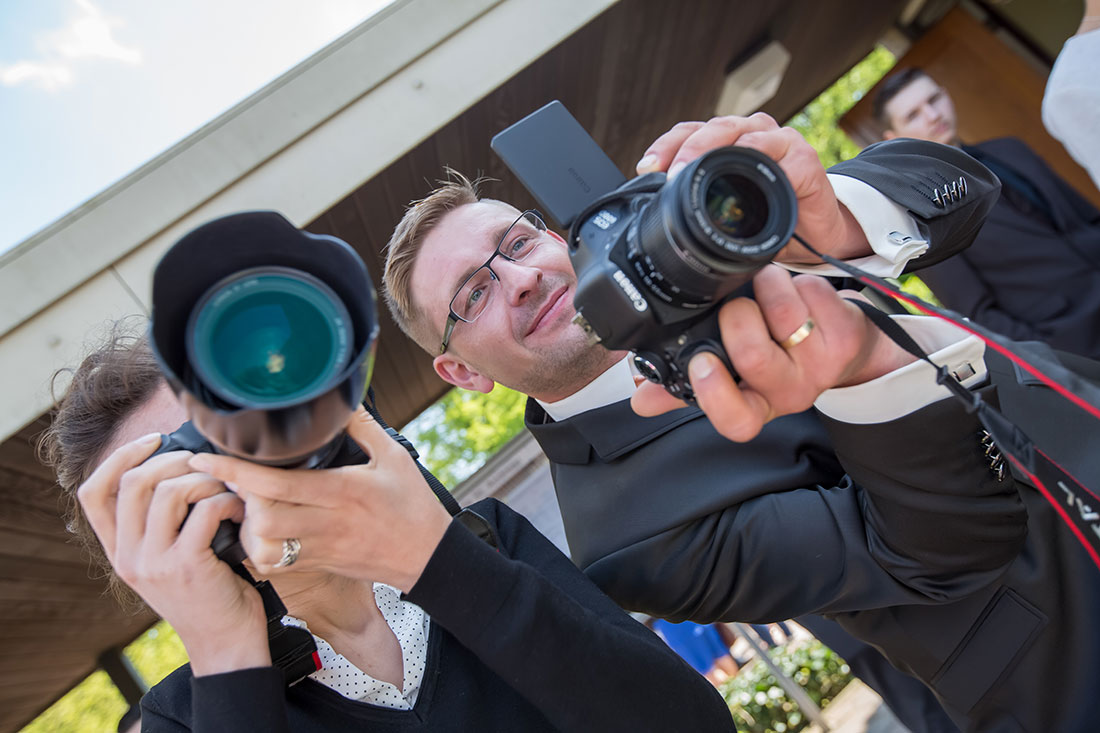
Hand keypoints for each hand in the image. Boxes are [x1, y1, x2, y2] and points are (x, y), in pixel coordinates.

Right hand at [76, 437, 268, 674]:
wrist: (225, 643)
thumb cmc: (208, 592)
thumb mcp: (168, 559)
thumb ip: (161, 523)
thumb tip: (180, 464)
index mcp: (119, 552)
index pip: (93, 493)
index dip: (120, 458)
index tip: (153, 440)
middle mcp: (129, 557)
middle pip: (133, 483)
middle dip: (173, 461)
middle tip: (202, 464)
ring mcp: (156, 563)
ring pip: (169, 492)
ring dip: (205, 480)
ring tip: (225, 490)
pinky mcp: (188, 566)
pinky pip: (204, 511)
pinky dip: (226, 500)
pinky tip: (239, 510)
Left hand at [189, 407, 453, 592]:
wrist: (430, 557)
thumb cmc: (413, 506)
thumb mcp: (395, 457)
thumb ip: (362, 427)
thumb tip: (339, 398)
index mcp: (342, 492)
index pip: (277, 483)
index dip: (235, 471)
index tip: (205, 458)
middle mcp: (326, 523)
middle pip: (261, 518)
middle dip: (236, 498)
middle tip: (227, 478)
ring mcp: (321, 548)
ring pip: (263, 546)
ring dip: (244, 526)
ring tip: (241, 504)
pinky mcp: (320, 564)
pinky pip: (275, 564)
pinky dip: (258, 548)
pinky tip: (258, 530)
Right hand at [631, 266, 914, 440]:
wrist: (844, 347)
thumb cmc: (779, 357)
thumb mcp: (734, 376)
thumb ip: (681, 386)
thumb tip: (640, 399)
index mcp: (755, 404)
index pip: (736, 420)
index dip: (716, 394)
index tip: (701, 362)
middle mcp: (788, 393)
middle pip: (753, 356)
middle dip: (736, 315)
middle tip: (735, 306)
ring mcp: (820, 366)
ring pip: (782, 314)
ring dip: (765, 286)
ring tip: (763, 287)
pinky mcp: (844, 336)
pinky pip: (810, 294)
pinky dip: (795, 281)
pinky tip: (795, 291)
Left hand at [636, 114, 867, 262]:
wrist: (813, 235)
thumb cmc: (766, 219)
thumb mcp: (723, 211)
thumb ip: (697, 200)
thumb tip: (652, 210)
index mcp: (727, 141)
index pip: (690, 132)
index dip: (666, 146)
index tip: (646, 168)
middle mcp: (751, 133)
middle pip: (714, 128)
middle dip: (688, 149)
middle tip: (671, 175)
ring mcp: (779, 142)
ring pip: (745, 136)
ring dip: (720, 153)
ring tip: (700, 174)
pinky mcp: (805, 159)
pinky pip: (783, 159)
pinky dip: (766, 169)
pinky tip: (751, 183)